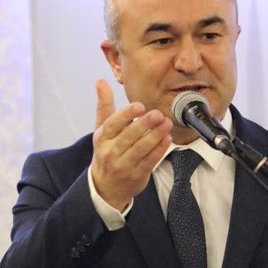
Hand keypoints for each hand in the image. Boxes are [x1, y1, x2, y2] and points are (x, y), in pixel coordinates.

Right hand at [90, 80, 172, 211]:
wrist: (106, 186)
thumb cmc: (106, 151)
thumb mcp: (101, 129)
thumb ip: (104, 105)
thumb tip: (101, 81)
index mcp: (102, 138)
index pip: (113, 124)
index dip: (126, 115)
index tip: (140, 106)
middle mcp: (111, 152)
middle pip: (129, 137)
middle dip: (145, 124)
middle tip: (159, 114)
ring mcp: (123, 165)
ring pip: (141, 149)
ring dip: (155, 136)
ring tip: (167, 123)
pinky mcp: (136, 175)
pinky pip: (150, 161)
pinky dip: (159, 150)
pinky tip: (167, 139)